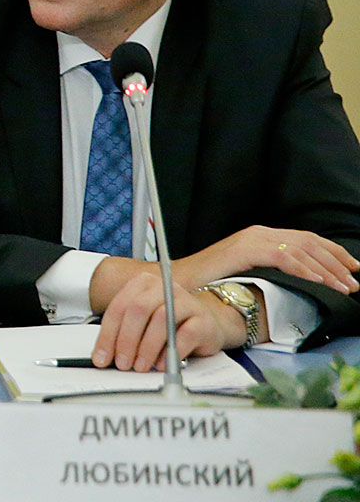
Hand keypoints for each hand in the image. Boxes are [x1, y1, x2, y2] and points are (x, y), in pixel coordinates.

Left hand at [92, 271, 244, 371]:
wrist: (206, 324)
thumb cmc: (168, 323)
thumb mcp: (142, 323)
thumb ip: (123, 332)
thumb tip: (104, 356)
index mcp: (142, 283)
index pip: (118, 308)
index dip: (108, 335)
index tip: (101, 358)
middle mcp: (163, 287)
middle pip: (137, 310)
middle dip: (126, 340)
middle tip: (122, 363)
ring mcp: (185, 301)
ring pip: (160, 320)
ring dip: (146, 348)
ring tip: (140, 366)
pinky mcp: (203, 319)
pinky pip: (184, 335)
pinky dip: (169, 353)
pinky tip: (161, 364)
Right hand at [174, 225, 358, 294]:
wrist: (177, 282)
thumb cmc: (207, 284)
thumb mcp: (245, 273)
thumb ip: (268, 271)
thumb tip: (298, 283)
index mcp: (259, 236)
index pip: (304, 239)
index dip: (332, 252)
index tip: (351, 268)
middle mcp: (258, 232)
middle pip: (309, 242)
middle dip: (337, 262)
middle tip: (354, 281)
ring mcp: (252, 239)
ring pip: (302, 250)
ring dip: (328, 270)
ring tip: (344, 287)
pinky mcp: (246, 249)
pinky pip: (286, 258)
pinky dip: (307, 271)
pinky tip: (321, 283)